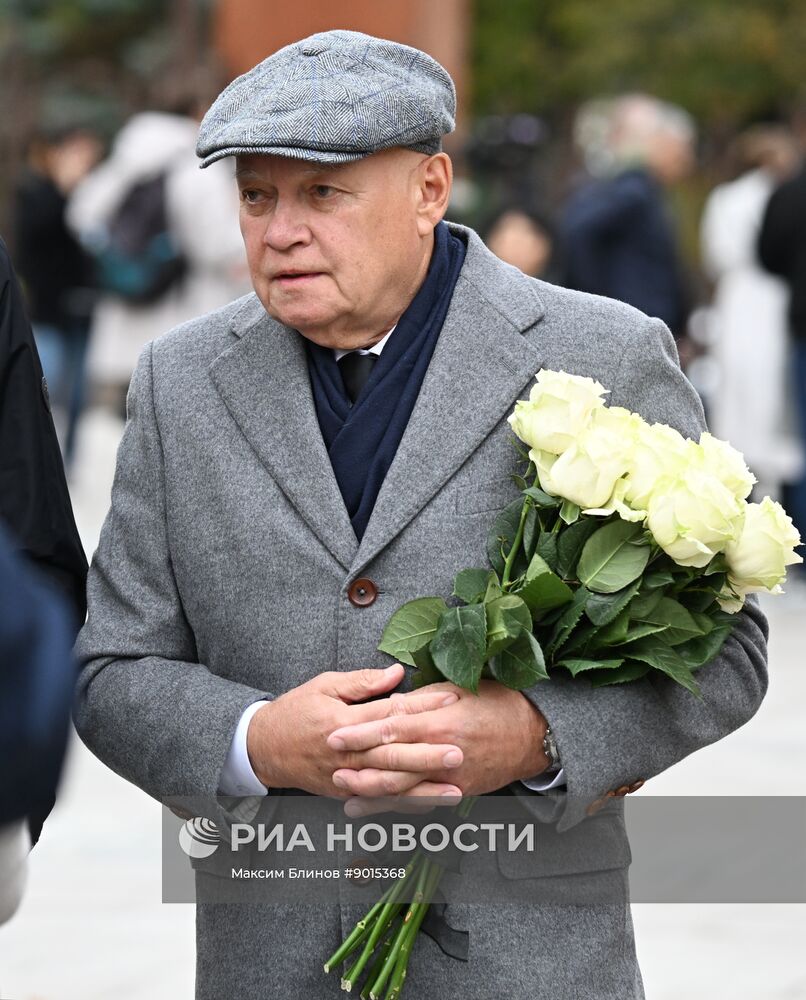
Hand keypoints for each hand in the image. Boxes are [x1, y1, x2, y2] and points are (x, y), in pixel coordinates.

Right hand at [246, 664, 464, 798]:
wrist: (264, 748)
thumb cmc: (295, 711)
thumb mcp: (324, 685)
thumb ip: (362, 682)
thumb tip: (397, 673)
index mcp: (343, 720)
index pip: (389, 713)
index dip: (421, 707)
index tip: (449, 700)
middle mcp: (347, 752)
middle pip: (393, 754)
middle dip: (427, 755)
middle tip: (459, 752)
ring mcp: (345, 778)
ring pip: (389, 785)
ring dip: (423, 788)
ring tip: (454, 788)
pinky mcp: (344, 794)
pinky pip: (378, 802)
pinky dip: (403, 806)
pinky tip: (429, 806)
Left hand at [326, 679, 549, 809]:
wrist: (534, 735)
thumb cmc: (497, 704)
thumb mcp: (460, 690)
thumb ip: (424, 699)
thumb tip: (391, 701)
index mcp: (440, 721)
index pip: (391, 728)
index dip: (361, 733)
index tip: (334, 734)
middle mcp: (442, 753)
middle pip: (393, 764)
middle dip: (359, 767)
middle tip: (330, 766)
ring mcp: (451, 778)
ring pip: (404, 790)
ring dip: (372, 793)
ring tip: (345, 794)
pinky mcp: (459, 793)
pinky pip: (423, 803)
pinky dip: (397, 808)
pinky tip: (377, 809)